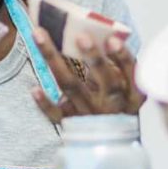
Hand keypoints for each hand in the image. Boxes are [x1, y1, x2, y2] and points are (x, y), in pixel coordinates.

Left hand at [30, 29, 144, 123]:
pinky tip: (34, 89)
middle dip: (95, 59)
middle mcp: (114, 106)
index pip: (132, 74)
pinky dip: (45, 104)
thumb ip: (114, 62)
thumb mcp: (125, 84)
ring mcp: (92, 116)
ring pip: (72, 87)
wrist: (110, 140)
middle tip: (81, 36)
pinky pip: (57, 115)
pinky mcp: (72, 124)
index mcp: (132, 95)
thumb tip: (92, 28)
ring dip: (56, 61)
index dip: (122, 58)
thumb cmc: (116, 99)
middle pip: (106, 82)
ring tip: (40, 35)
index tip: (112, 39)